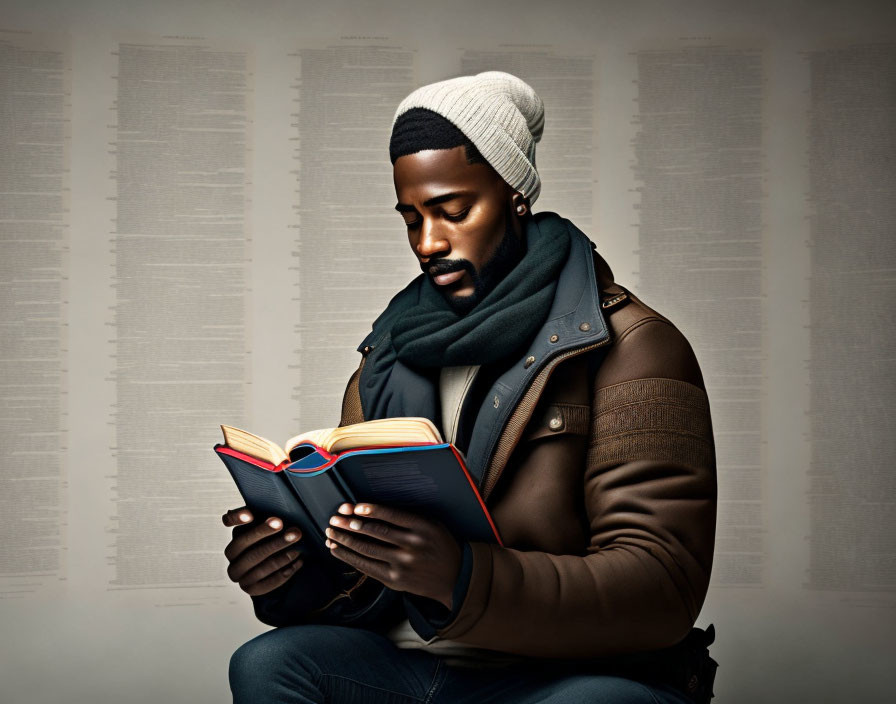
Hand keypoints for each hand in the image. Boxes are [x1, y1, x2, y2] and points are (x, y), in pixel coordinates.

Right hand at [222, 506, 303, 595]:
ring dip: (282, 557)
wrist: (276, 568)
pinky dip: (284, 573)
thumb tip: (264, 508)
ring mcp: (239, 575)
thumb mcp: (270, 527)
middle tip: (292, 530)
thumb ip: (265, 516)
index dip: (238, 519)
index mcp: (235, 535)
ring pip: (259, 566)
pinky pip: (267, 583)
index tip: (251, 514)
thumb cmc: (274, 541)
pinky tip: (297, 563)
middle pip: (245, 545)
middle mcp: (232, 557)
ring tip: (298, 549)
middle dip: (268, 536)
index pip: (229, 522)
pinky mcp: (250, 589)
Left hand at [325, 503, 462, 609]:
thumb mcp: (433, 525)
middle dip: (350, 524)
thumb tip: (374, 510)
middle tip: (334, 518)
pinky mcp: (395, 580)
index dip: (371, 511)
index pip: (392, 516)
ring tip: (331, 531)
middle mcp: (412, 546)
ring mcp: (402, 564)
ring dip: (345, 539)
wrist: (455, 579)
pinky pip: (366, 567)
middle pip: (375, 532)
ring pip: (367, 549)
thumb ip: (409, 518)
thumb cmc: (440, 546)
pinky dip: (349, 557)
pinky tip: (337, 549)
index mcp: (422, 528)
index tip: (354, 507)